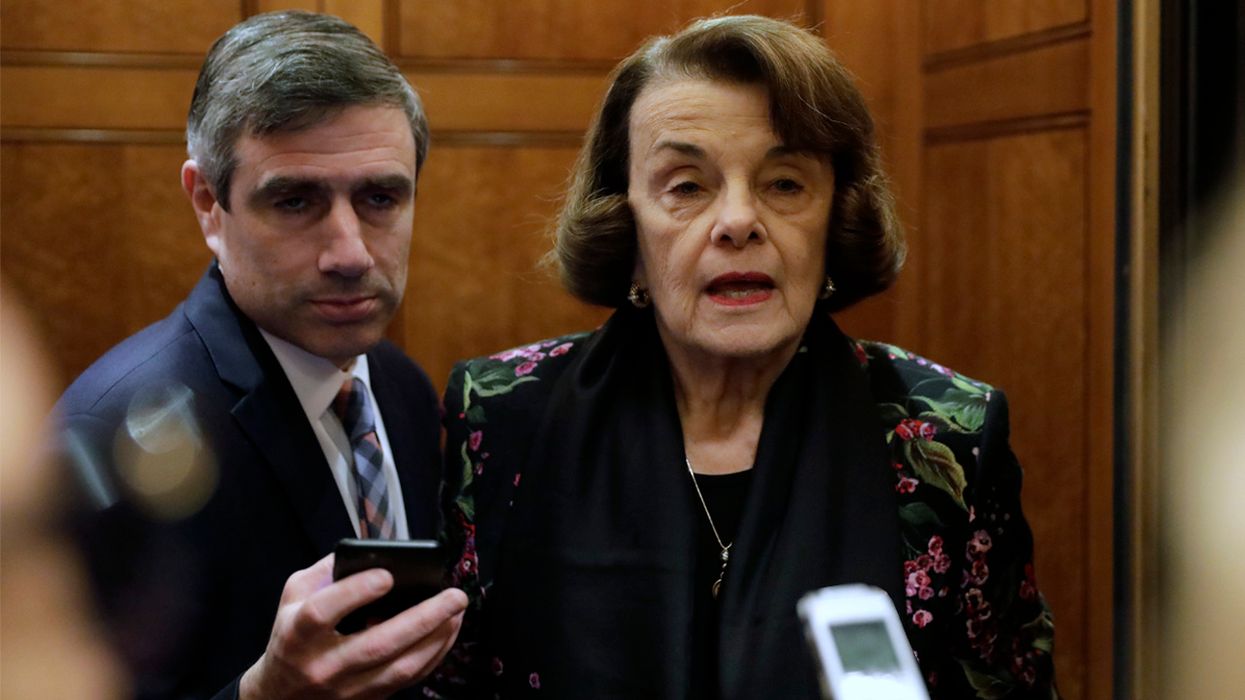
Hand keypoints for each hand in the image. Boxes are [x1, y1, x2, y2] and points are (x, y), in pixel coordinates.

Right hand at [238, 553, 467, 699]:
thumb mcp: (294, 597)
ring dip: (437, 638)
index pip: (323, 613)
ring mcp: (348, 688)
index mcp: (298, 634)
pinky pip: (409, 679)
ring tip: (458, 611)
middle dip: (422, 618)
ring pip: (401, 668)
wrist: (281, 696)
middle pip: (377, 644)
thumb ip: (326, 572)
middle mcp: (323, 665)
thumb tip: (371, 553)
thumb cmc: (291, 637)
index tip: (387, 575)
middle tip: (454, 595)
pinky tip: (448, 631)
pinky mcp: (369, 699)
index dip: (355, 592)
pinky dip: (434, 654)